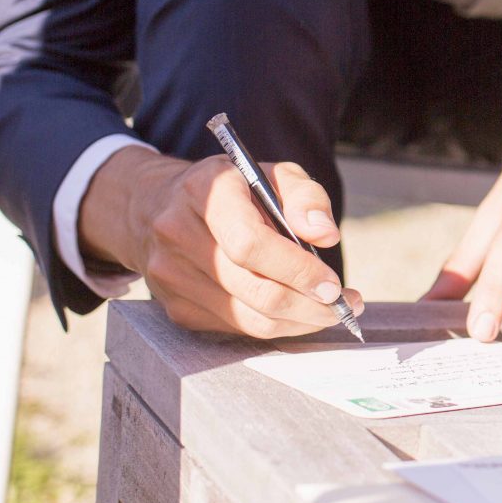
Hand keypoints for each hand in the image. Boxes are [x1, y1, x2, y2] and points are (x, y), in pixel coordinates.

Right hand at [80, 147, 358, 337]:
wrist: (157, 207)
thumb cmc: (232, 190)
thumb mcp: (272, 174)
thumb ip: (306, 197)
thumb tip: (326, 234)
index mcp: (204, 192)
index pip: (250, 244)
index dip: (297, 270)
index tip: (334, 284)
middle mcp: (177, 234)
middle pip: (252, 288)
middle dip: (308, 305)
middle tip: (344, 305)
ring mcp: (169, 276)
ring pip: (246, 317)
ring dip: (297, 321)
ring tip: (330, 311)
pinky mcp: (173, 307)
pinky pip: (234, 327)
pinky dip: (274, 326)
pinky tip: (297, 313)